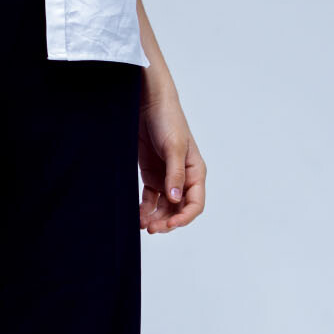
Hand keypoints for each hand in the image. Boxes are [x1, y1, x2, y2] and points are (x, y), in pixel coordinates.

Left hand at [137, 78, 204, 232]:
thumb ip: (175, 174)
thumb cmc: (168, 121)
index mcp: (195, 172)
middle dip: (167, 221)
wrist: (148, 104)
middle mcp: (183, 178)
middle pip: (178, 209)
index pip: (195, 203)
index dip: (184, 217)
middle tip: (151, 228)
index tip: (169, 224)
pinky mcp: (151, 176)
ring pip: (164, 207)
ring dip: (155, 218)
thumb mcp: (173, 147)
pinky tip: (137, 215)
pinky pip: (150, 199)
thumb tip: (176, 199)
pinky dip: (145, 209)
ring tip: (142, 225)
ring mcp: (166, 178)